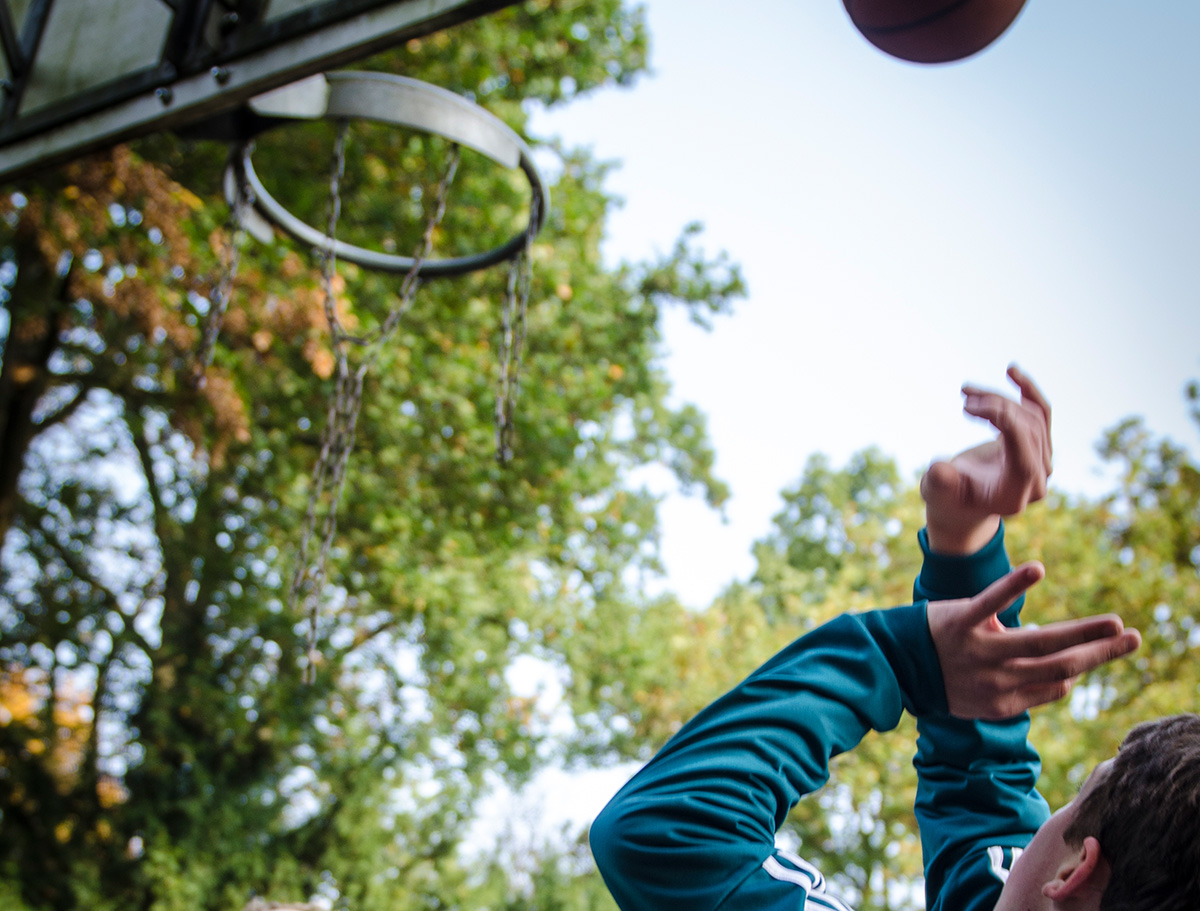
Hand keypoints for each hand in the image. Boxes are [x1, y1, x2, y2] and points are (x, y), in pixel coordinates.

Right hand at [922, 364, 1051, 553]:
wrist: (962, 504)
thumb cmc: (947, 498)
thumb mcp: (936, 494)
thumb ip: (940, 484)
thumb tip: (940, 470)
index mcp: (1016, 493)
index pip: (1025, 452)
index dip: (1005, 422)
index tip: (969, 405)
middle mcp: (1037, 479)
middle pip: (1028, 429)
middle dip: (996, 406)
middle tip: (964, 396)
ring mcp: (1043, 462)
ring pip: (1032, 417)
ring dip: (999, 398)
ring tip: (968, 391)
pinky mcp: (1040, 446)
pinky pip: (1041, 413)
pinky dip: (1026, 391)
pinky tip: (1011, 371)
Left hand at [927, 562, 1140, 719]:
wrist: (888, 666)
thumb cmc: (939, 677)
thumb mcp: (976, 697)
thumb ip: (1015, 683)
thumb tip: (1052, 651)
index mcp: (1002, 703)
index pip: (1055, 686)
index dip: (1079, 667)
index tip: (1097, 649)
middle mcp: (995, 681)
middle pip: (1060, 667)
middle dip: (1100, 654)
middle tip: (1133, 638)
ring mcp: (977, 652)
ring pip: (1040, 643)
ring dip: (1082, 631)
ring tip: (1113, 622)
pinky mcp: (958, 622)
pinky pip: (990, 603)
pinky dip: (1013, 586)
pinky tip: (1038, 569)